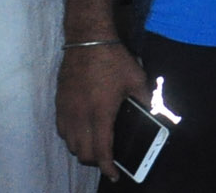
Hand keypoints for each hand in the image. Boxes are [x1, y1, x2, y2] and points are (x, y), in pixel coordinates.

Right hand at [55, 44, 152, 181]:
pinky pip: (62, 130)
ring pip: (70, 143)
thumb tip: (156, 114)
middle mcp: (80, 116)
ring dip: (82, 149)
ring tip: (95, 144)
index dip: (107, 167)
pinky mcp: (59, 103)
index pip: (101, 150)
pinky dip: (72, 136)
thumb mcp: (136, 78)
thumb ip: (146, 100)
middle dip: (95, 160)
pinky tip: (82, 129)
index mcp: (101, 113)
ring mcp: (67, 110)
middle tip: (107, 157)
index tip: (113, 174)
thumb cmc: (113, 59)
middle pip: (82, 152)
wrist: (87, 40)